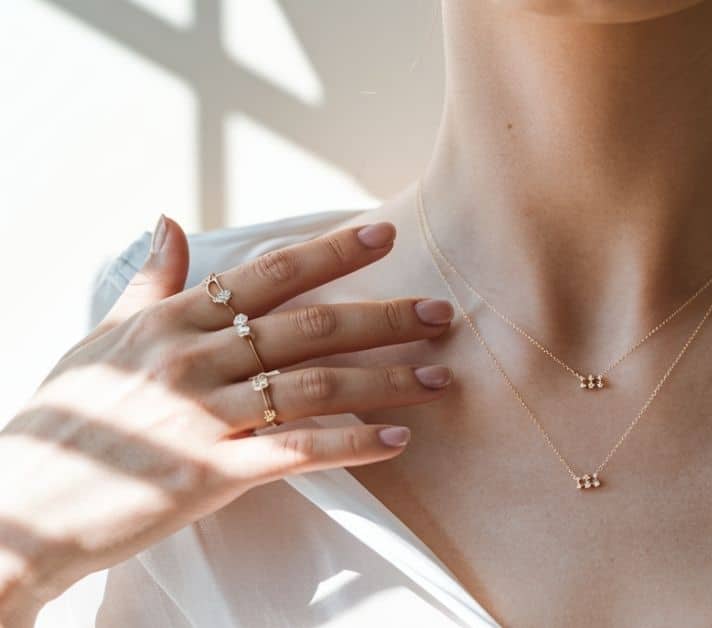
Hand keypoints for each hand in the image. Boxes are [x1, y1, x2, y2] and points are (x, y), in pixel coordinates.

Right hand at [0, 217, 454, 624]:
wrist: (18, 504)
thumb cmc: (63, 420)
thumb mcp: (102, 339)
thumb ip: (149, 283)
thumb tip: (170, 221)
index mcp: (171, 320)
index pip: (267, 273)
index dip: (331, 251)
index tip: (385, 234)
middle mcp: (193, 358)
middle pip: (309, 325)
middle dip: (384, 316)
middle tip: (441, 312)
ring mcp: (202, 416)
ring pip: (315, 384)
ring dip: (386, 378)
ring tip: (438, 376)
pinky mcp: (209, 474)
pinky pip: (296, 451)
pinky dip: (353, 443)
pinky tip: (397, 439)